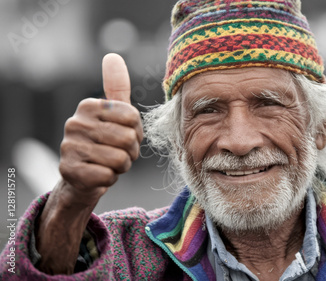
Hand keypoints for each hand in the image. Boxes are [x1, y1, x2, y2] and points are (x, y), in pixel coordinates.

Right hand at [36, 54, 142, 273]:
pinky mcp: (69, 171)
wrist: (83, 178)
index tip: (122, 135)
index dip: (136, 132)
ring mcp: (69, 146)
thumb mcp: (114, 114)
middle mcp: (75, 123)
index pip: (133, 117)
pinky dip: (109, 180)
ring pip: (120, 159)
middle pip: (129, 139)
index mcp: (89, 106)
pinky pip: (108, 176)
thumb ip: (116, 87)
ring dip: (120, 166)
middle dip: (130, 152)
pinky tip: (98, 175)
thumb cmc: (105, 143)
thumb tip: (112, 56)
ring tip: (107, 163)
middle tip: (116, 153)